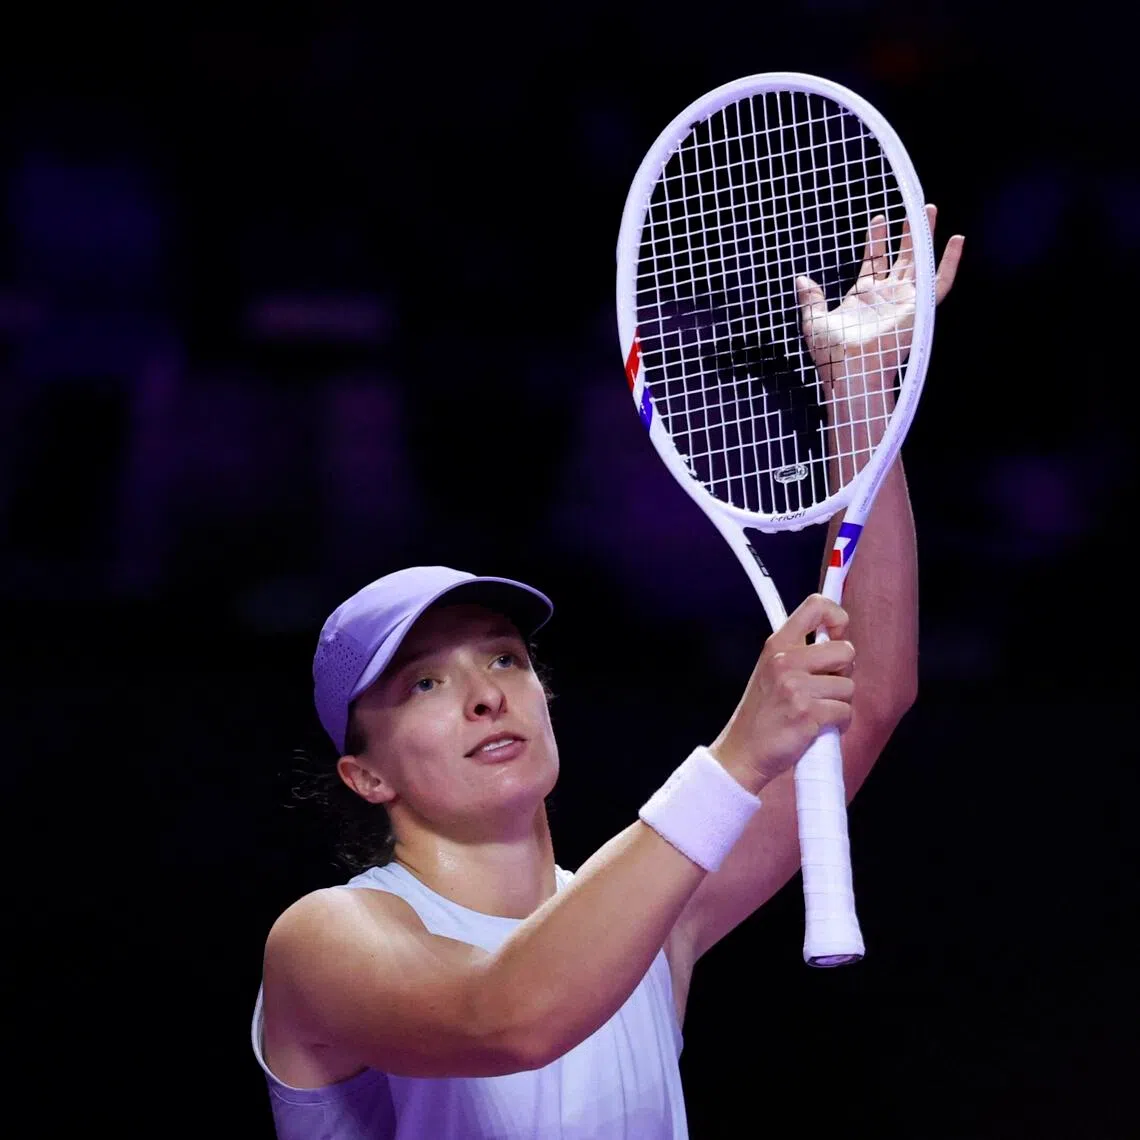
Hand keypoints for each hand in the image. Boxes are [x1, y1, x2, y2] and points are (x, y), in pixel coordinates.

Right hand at [709, 595, 854, 792]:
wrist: (743, 752)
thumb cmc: (763, 714)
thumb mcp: (771, 671)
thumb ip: (800, 653)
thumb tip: (839, 641)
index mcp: (777, 644)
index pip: (816, 605)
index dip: (837, 617)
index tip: (836, 636)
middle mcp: (785, 661)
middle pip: (845, 650)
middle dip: (843, 673)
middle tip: (823, 688)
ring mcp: (795, 687)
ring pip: (849, 687)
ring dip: (840, 703)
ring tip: (816, 711)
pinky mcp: (808, 714)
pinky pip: (846, 712)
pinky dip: (838, 724)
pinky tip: (818, 728)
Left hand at [795, 204, 963, 394]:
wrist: (850, 369)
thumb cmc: (830, 353)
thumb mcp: (814, 321)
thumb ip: (810, 299)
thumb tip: (801, 280)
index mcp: (864, 297)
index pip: (874, 260)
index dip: (876, 241)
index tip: (878, 220)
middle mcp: (887, 296)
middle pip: (901, 257)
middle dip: (907, 233)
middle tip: (914, 209)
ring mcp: (905, 300)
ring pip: (921, 262)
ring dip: (926, 237)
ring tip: (929, 210)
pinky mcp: (920, 309)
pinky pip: (941, 283)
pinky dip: (949, 262)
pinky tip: (956, 240)